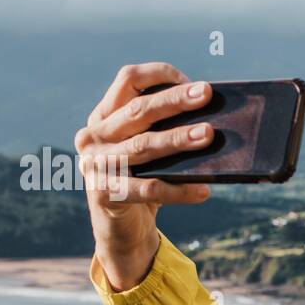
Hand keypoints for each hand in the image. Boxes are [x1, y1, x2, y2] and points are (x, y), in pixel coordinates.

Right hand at [76, 62, 213, 289]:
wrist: (120, 228)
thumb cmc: (142, 179)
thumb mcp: (147, 149)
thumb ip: (163, 130)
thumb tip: (209, 117)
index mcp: (104, 115)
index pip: (128, 79)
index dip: (159, 75)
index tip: (192, 82)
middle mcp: (94, 135)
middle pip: (138, 110)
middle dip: (175, 101)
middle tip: (206, 94)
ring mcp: (95, 164)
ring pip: (143, 146)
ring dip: (178, 139)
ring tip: (209, 135)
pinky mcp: (104, 193)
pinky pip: (148, 188)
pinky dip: (179, 190)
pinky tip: (204, 191)